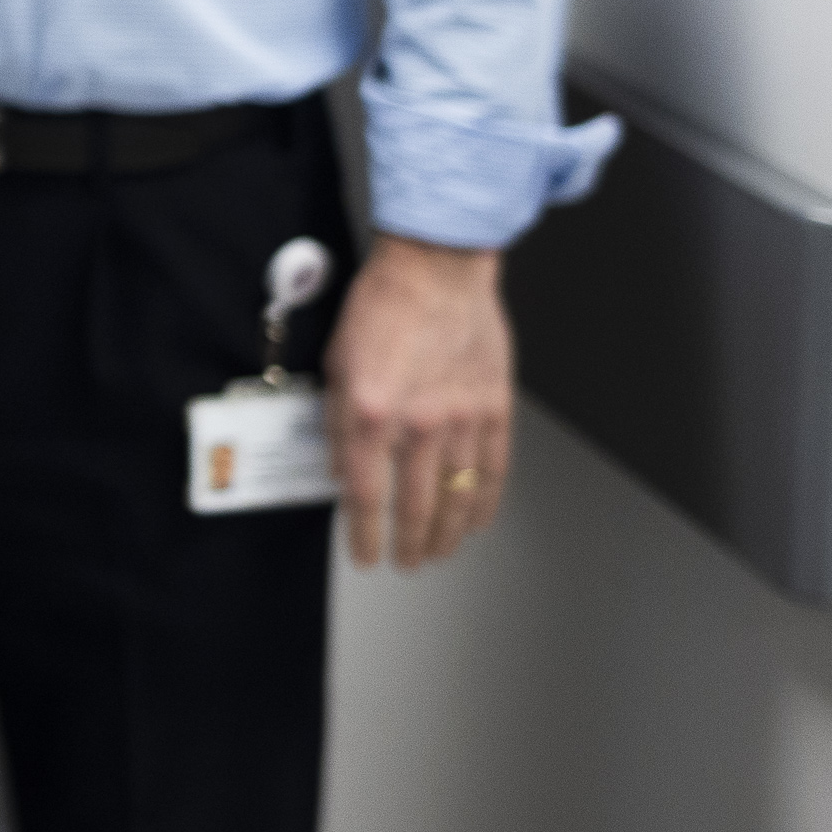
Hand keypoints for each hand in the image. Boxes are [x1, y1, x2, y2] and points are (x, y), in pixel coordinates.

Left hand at [327, 235, 511, 567]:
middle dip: (409, 544)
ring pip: (458, 497)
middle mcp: (419, 422)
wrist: (437, 270)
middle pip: (416, 506)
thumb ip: (338, 424)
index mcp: (371, 412)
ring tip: (440, 553)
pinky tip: (478, 522)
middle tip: (406, 562)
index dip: (364, 535)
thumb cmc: (383, 306)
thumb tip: (341, 472)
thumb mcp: (336, 364)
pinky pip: (494, 469)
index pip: (366, 495)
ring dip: (448, 534)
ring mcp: (462, 418)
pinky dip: (486, 503)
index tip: (365, 555)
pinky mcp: (495, 409)